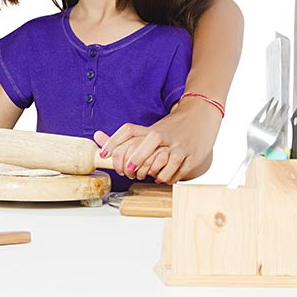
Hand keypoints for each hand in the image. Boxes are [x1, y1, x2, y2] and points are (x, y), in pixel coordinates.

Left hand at [94, 97, 220, 183]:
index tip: (104, 155)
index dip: (113, 142)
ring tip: (149, 175)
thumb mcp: (147, 132)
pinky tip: (164, 177)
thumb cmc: (169, 131)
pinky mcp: (191, 155)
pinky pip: (176, 170)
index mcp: (150, 129)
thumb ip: (123, 138)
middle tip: (130, 172)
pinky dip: (168, 178)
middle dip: (134, 161)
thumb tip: (96, 136)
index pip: (129, 130)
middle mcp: (163, 135)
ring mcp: (177, 145)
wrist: (200, 118)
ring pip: (161, 161)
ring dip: (152, 173)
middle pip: (144, 144)